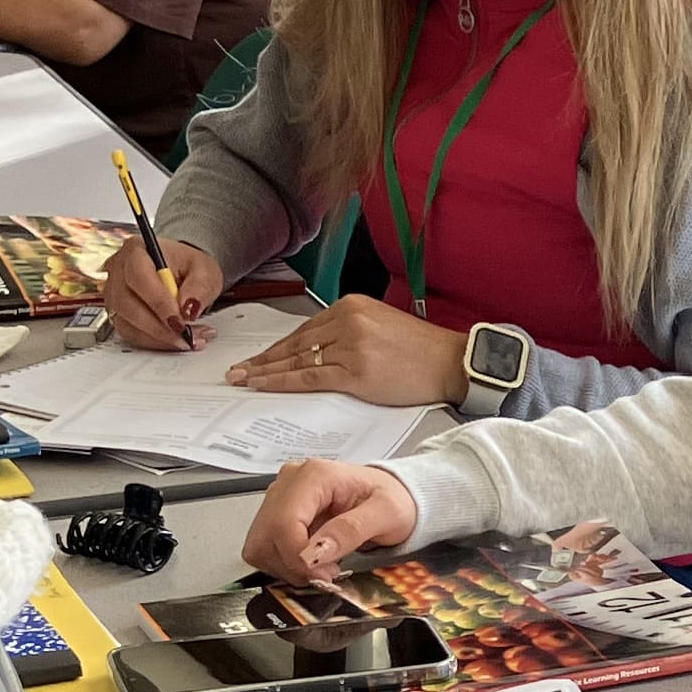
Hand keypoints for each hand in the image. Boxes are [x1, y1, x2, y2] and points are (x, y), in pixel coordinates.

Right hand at [101, 235, 222, 349]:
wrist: (182, 271)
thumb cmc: (189, 266)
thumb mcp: (205, 270)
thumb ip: (200, 287)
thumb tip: (188, 309)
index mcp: (137, 250)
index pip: (139, 277)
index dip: (158, 302)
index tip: (179, 321)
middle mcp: (119, 270)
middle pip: (127, 303)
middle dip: (159, 326)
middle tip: (186, 335)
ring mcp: (114, 293)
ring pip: (126, 323)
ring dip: (158, 338)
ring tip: (188, 339)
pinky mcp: (118, 313)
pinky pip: (130, 334)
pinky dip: (154, 342)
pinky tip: (176, 340)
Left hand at [226, 293, 468, 405]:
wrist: (452, 363)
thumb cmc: (422, 351)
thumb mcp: (380, 327)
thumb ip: (348, 333)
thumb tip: (318, 353)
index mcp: (352, 306)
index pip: (304, 328)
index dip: (277, 346)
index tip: (258, 356)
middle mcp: (348, 320)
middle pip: (295, 343)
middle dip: (264, 359)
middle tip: (239, 369)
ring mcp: (351, 345)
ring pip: (297, 360)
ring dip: (266, 372)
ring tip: (245, 380)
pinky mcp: (356, 372)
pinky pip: (310, 378)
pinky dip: (283, 382)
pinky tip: (265, 385)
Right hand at [243, 459, 418, 579]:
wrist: (392, 496)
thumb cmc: (392, 499)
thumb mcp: (386, 514)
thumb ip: (352, 530)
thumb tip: (318, 551)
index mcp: (315, 475)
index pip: (284, 523)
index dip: (298, 557)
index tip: (325, 574)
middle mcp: (290, 482)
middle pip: (266, 536)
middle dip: (293, 565)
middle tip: (326, 573)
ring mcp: (279, 497)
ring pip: (259, 545)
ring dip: (287, 567)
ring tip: (321, 566)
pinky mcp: (276, 514)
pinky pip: (263, 548)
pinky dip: (283, 564)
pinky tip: (310, 561)